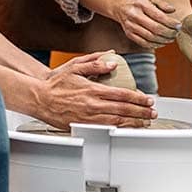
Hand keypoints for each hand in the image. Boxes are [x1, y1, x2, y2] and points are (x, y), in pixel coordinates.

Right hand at [37, 52, 155, 128]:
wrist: (40, 99)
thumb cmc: (56, 84)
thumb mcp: (75, 66)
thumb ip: (95, 63)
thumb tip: (113, 61)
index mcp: (93, 90)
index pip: (122, 94)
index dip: (138, 98)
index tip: (148, 99)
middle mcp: (92, 105)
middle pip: (123, 110)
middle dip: (141, 112)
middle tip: (152, 112)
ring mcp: (88, 118)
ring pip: (116, 122)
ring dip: (133, 122)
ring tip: (144, 122)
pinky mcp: (83, 127)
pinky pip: (105, 130)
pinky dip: (118, 130)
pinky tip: (126, 129)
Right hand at [111, 0, 181, 48]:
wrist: (120, 7)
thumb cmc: (138, 2)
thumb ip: (162, 4)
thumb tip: (173, 10)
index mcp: (141, 5)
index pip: (159, 16)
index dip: (170, 23)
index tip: (179, 25)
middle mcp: (134, 16)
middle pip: (155, 29)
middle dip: (169, 33)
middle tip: (176, 33)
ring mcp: (131, 26)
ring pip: (150, 38)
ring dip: (163, 40)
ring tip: (171, 38)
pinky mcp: (129, 34)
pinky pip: (144, 43)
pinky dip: (155, 45)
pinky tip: (162, 42)